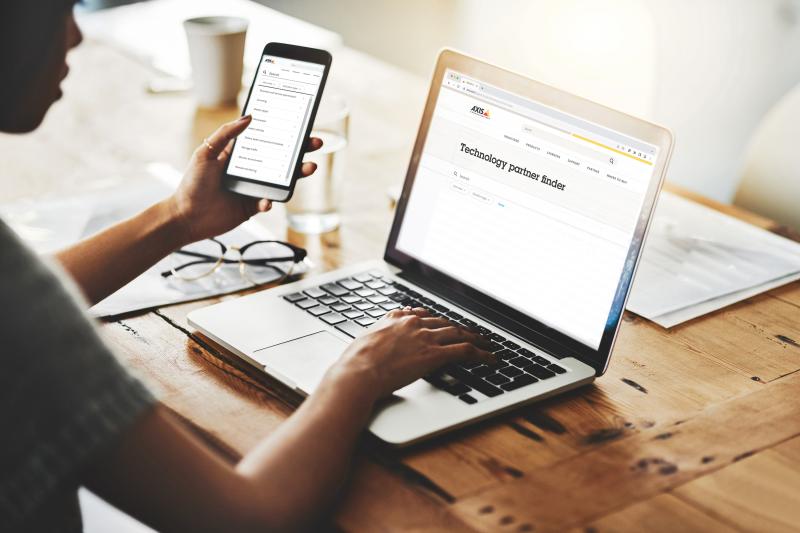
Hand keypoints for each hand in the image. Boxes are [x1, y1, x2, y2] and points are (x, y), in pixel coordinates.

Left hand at [167, 115, 322, 244]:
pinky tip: (267, 200)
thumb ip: (226, 134)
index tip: (301, 125)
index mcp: (241, 154)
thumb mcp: (206, 152)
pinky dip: (270, 201)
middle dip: (300, 151)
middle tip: (316, 143)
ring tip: (309, 168)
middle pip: (281, 159)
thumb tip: (248, 117)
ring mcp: (253, 188)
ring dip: (297, 175)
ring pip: (281, 180)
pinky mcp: (252, 207)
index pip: (267, 140)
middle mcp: (250, 170)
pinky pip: (268, 202)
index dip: (284, 133)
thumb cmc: (192, 183)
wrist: (186, 217)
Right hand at [326, 307, 494, 399]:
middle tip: (471, 334)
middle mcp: (413, 323)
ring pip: (458, 333)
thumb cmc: (355, 362)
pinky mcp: (434, 354)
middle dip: (459, 328)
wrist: (358, 372)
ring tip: (487, 344)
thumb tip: (373, 340)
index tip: (442, 324)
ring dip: (476, 338)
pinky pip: (464, 351)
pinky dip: (481, 354)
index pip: (422, 314)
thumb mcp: (363, 341)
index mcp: (395, 318)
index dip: (436, 320)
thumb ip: (375, 335)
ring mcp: (425, 337)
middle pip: (443, 322)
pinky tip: (490, 359)